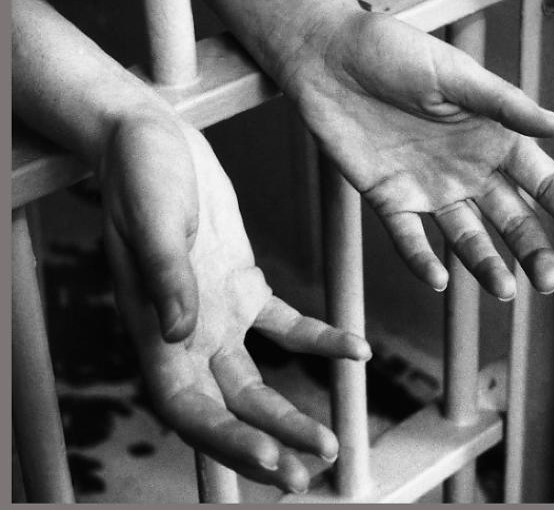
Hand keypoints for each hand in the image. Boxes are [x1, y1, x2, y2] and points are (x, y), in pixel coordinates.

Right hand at [101, 117, 370, 492]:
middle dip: (267, 444)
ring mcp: (216, 313)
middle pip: (227, 409)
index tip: (272, 460)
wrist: (153, 136)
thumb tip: (176, 335)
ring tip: (331, 442)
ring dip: (291, 414)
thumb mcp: (153, 217)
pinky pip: (285, 325)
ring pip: (256, 382)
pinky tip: (356, 350)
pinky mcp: (242, 285)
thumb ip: (166, 277)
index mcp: (155, 328)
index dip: (225, 441)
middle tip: (310, 473)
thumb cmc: (140, 171)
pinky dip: (319, 341)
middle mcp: (186, 333)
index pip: (187, 406)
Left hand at [278, 10, 553, 298]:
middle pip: (511, 218)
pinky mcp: (389, 198)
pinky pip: (409, 238)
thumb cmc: (391, 51)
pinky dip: (422, 260)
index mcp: (492, 136)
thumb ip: (504, 105)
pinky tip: (439, 279)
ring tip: (504, 291)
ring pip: (466, 237)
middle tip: (548, 281)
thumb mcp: (453, 74)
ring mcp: (429, 187)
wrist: (325, 57)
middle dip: (533, 250)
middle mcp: (467, 168)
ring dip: (486, 265)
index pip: (543, 181)